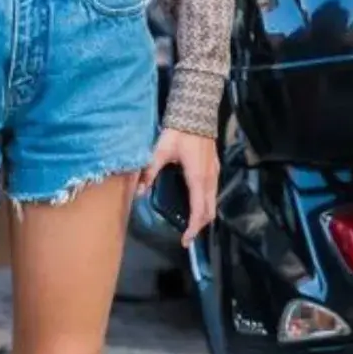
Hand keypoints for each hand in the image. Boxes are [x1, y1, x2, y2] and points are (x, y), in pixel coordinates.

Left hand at [136, 128, 218, 247]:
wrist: (196, 112)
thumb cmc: (179, 132)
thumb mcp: (160, 151)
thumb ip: (150, 171)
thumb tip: (138, 192)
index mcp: (198, 178)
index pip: (199, 211)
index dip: (193, 229)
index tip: (185, 240)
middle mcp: (210, 179)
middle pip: (210, 210)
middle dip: (200, 225)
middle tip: (186, 234)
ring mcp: (214, 173)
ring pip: (213, 201)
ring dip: (204, 214)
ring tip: (190, 221)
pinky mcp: (214, 167)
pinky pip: (213, 192)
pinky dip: (206, 202)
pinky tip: (194, 201)